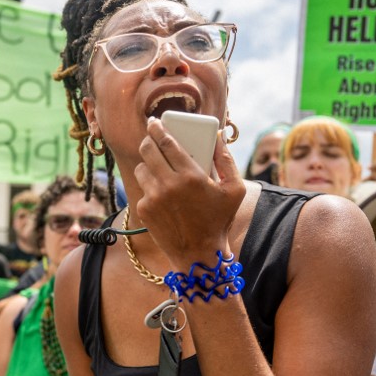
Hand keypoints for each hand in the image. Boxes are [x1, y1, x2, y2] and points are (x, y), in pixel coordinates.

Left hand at [133, 117, 244, 263]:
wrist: (199, 254)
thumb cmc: (219, 220)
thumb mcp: (234, 190)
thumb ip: (226, 160)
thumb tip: (216, 136)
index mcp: (191, 176)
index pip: (167, 142)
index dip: (158, 128)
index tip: (154, 121)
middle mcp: (168, 185)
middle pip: (147, 150)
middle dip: (148, 140)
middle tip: (151, 138)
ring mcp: (153, 198)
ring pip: (141, 168)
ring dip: (148, 164)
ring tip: (159, 167)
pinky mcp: (144, 210)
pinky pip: (142, 189)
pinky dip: (150, 186)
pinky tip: (162, 193)